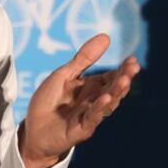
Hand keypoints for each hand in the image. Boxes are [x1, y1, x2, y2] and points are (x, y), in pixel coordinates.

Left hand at [20, 34, 139, 167]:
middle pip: (112, 88)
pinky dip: (99, 108)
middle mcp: (94, 101)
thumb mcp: (64, 75)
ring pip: (107, 103)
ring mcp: (90, 115)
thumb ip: (84, 59)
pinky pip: (93, 117)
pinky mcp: (82, 128)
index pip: (110, 76)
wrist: (33, 130)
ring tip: (125, 81)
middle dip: (123, 78)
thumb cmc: (48, 102)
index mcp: (91, 87)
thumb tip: (106, 36)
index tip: (132, 60)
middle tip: (134, 67)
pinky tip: (105, 98)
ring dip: (116, 92)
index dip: (122, 69)